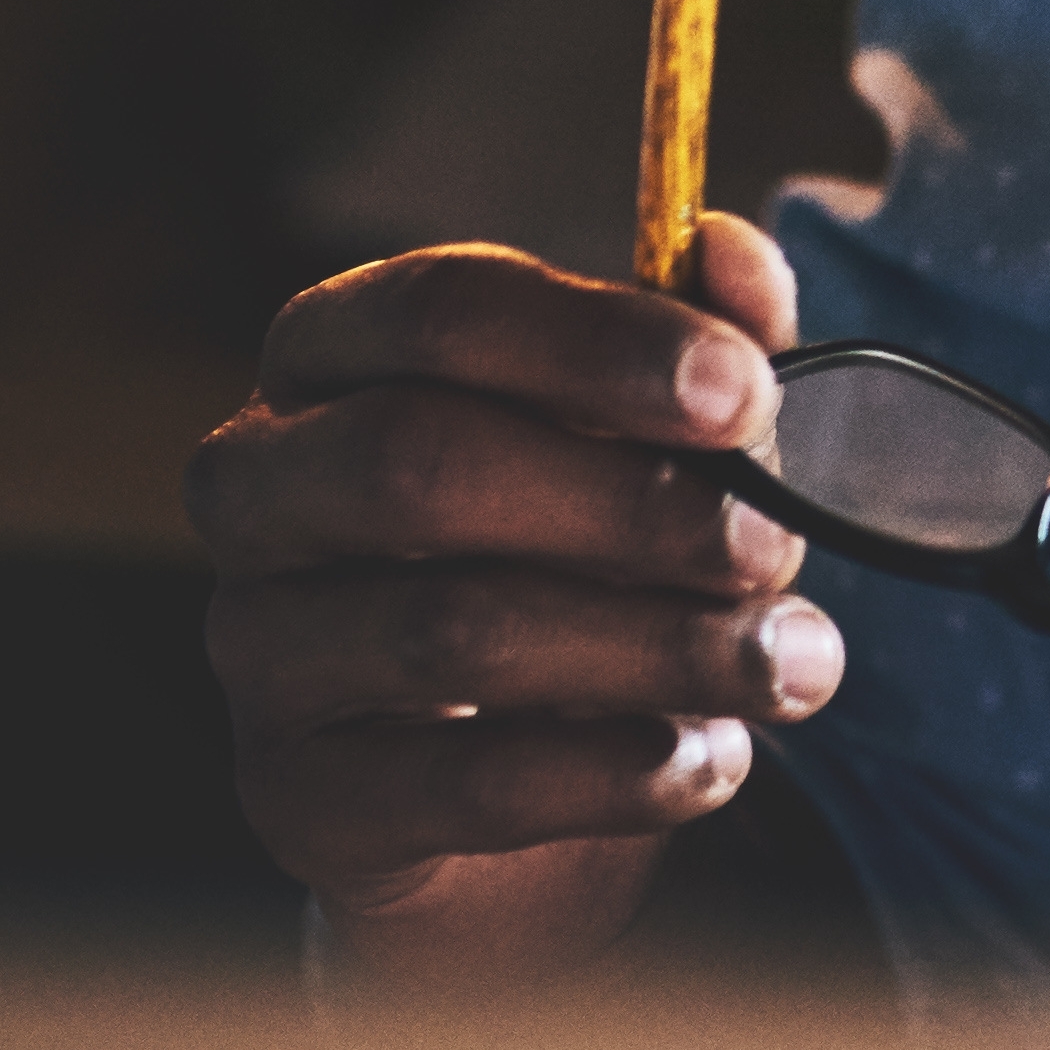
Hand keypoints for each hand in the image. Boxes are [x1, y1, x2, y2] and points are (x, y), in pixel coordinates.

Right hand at [189, 205, 838, 990]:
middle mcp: (259, 485)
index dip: (597, 342)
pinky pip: (465, 783)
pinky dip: (618, 772)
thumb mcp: (654, 440)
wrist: (502, 797)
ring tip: (790, 663)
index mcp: (332, 351)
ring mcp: (259, 646)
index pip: (437, 308)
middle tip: (774, 546)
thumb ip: (700, 343)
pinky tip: (714, 756)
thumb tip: (730, 252)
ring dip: (657, 647)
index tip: (746, 392)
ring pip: (451, 630)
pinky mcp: (295, 796)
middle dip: (629, 505)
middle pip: (417, 462)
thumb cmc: (575, 561)